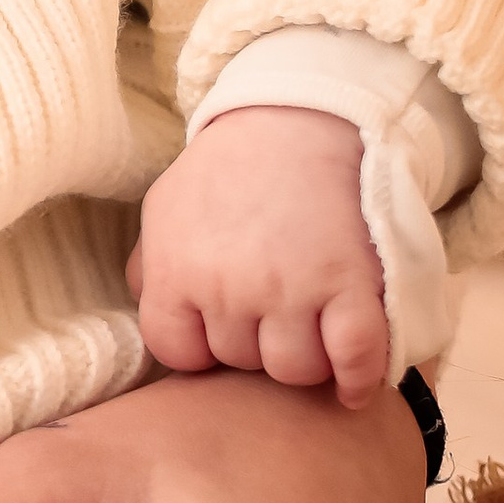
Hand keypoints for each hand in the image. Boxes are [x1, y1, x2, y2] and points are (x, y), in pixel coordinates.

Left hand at [132, 104, 388, 409]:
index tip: (222, 327)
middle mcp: (229, 287)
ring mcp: (291, 289)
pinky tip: (355, 381)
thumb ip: (150, 264)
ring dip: (306, 357)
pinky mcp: (350, 285)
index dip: (202, 348)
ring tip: (312, 326)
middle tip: (275, 306)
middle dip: (256, 341)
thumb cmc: (230, 168)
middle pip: (241, 363)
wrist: (299, 121)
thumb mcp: (166, 207)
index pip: (179, 354)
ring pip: (294, 370)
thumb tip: (145, 303)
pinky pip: (354, 359)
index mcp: (177, 270)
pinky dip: (358, 378)